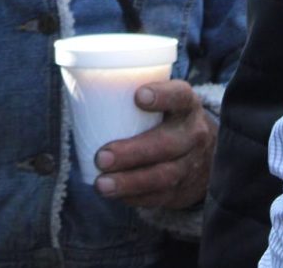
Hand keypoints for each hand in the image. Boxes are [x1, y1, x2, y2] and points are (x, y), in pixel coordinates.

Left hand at [93, 80, 215, 208]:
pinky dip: (135, 197)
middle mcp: (193, 134)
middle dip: (133, 153)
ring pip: (163, 176)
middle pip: (167, 144)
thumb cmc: (166, 118)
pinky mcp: (182, 189)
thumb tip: (78, 86)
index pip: (180, 96)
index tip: (138, 97)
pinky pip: (159, 196)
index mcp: (186, 105)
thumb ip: (133, 95)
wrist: (203, 153)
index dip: (163, 96)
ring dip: (130, 182)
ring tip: (102, 184)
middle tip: (102, 157)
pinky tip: (116, 196)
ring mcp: (191, 164)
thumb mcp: (163, 101)